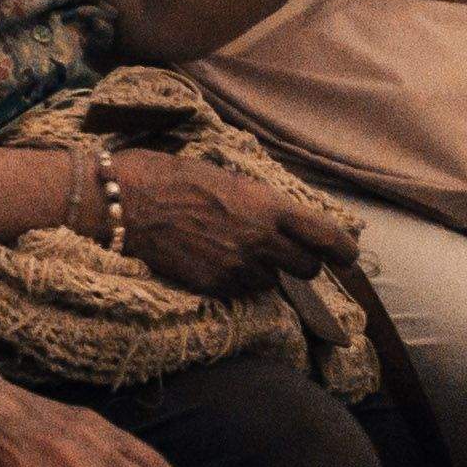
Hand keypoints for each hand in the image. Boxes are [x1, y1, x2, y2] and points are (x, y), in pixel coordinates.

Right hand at [108, 146, 356, 293]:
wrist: (119, 204)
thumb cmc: (165, 177)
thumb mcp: (223, 177)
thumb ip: (258, 202)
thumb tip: (279, 217)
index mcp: (265, 206)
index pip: (326, 236)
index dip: (344, 250)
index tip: (347, 256)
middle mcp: (259, 240)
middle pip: (307, 266)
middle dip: (300, 261)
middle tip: (283, 252)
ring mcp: (237, 267)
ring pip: (272, 281)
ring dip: (263, 270)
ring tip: (232, 250)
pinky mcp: (215, 286)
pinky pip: (242, 289)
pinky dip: (236, 279)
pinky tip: (211, 258)